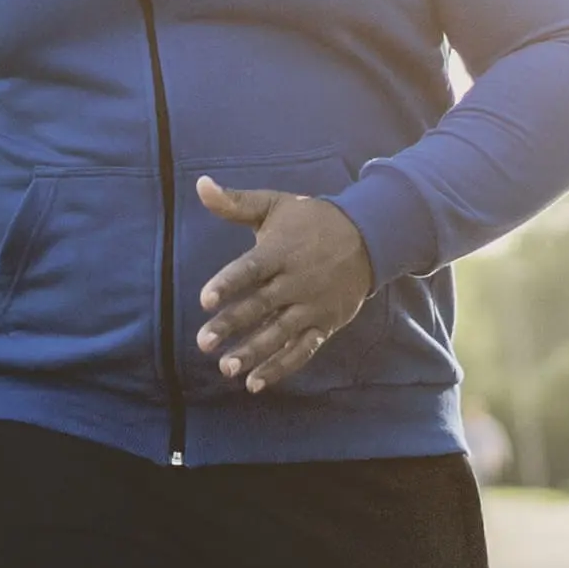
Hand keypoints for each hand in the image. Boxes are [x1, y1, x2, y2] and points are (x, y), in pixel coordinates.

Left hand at [192, 179, 374, 391]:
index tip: (204, 300)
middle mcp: (296, 281)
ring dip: (253, 353)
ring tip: (226, 368)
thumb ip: (235, 203)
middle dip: (232, 325)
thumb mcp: (275, 205)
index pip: (251, 269)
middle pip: (261, 306)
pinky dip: (280, 367)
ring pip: (280, 333)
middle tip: (204, 343)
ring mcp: (312, 306)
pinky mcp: (324, 325)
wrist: (368, 237)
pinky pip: (301, 350)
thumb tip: (200, 184)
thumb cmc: (311, 221)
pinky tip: (255, 383)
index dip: (228, 283)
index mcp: (280, 251)